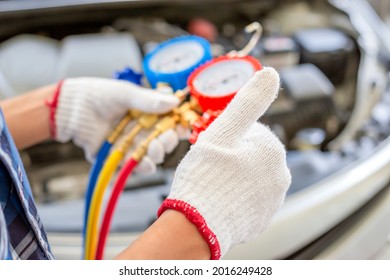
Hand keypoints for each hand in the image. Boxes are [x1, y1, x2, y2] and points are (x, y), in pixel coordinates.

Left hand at [49, 77, 179, 167]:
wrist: (72, 108)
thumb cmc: (99, 95)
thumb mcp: (125, 93)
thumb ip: (149, 100)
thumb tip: (174, 102)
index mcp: (148, 113)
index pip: (170, 122)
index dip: (179, 125)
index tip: (184, 126)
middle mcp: (143, 130)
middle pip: (165, 141)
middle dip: (169, 141)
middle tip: (166, 137)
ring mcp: (132, 144)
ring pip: (153, 155)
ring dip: (158, 154)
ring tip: (154, 148)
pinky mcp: (119, 157)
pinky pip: (136, 166)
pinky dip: (144, 167)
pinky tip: (146, 163)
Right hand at [157, 68, 290, 258]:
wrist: (197, 225)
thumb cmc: (206, 177)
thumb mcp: (224, 130)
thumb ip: (249, 101)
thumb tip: (271, 74)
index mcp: (273, 150)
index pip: (251, 131)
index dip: (228, 135)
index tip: (213, 146)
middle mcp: (280, 175)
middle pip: (251, 154)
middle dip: (232, 155)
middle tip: (211, 166)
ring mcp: (273, 200)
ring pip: (250, 176)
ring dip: (234, 175)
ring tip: (214, 183)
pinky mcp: (263, 219)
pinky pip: (249, 198)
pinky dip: (236, 196)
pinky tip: (220, 198)